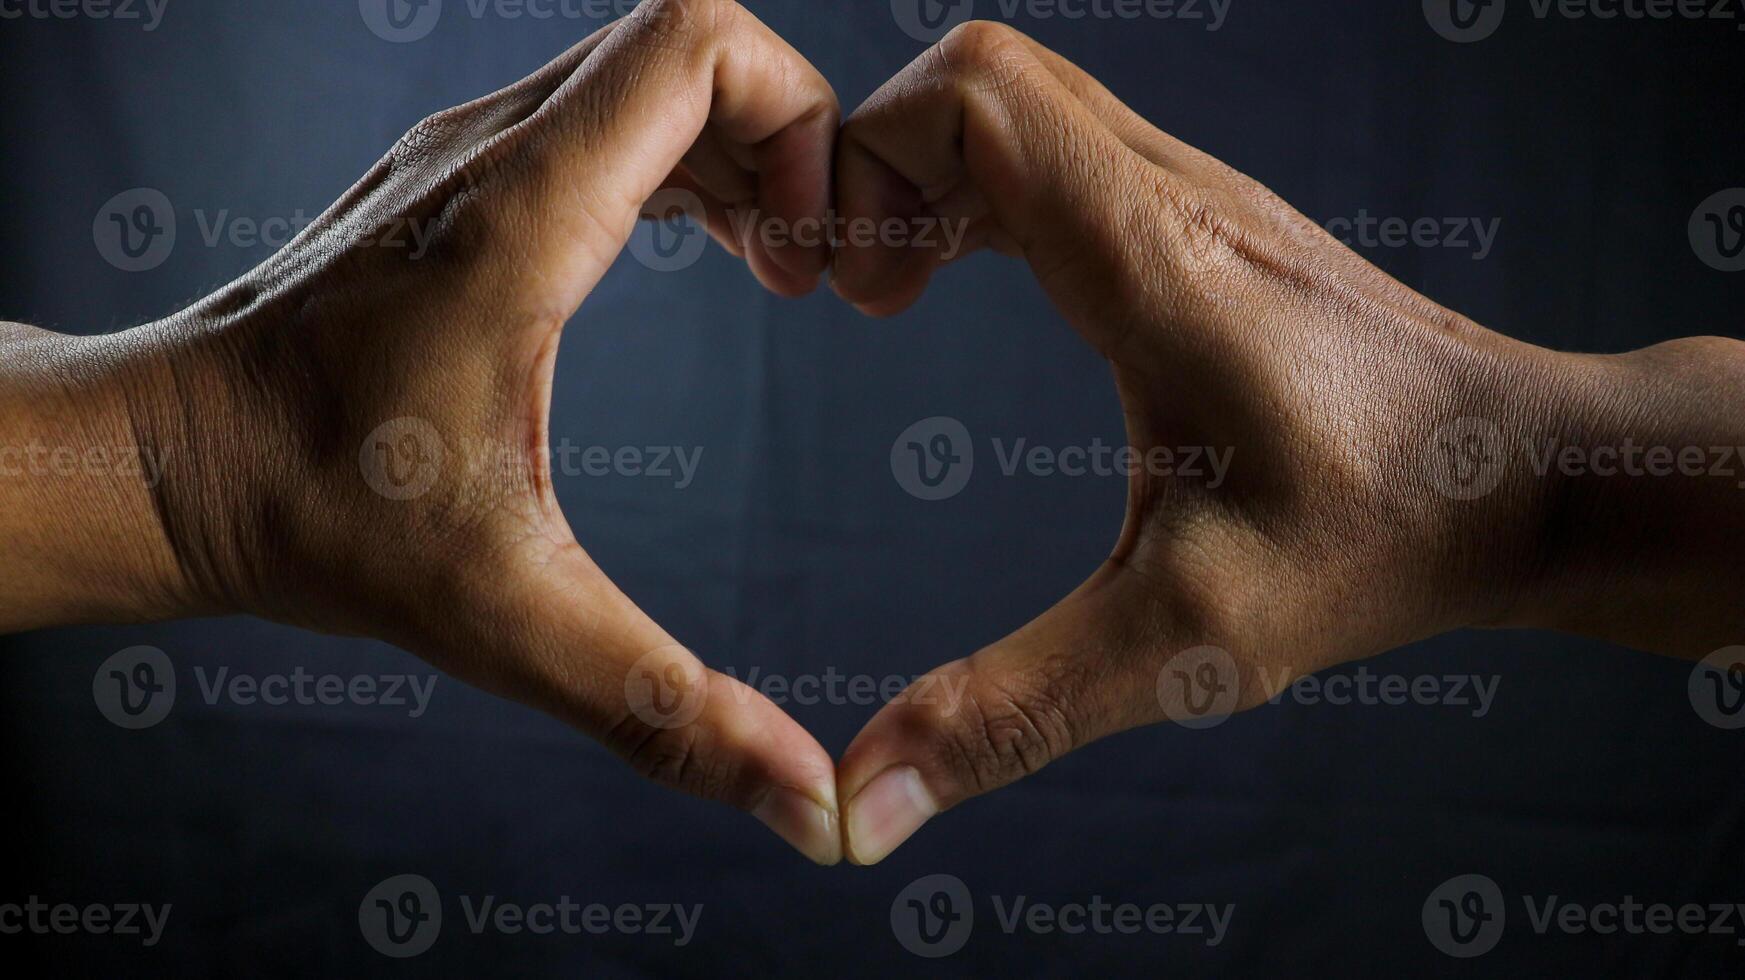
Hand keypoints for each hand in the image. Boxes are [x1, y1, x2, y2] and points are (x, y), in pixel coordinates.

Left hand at [4, 0, 845, 862]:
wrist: (164, 463)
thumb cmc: (314, 519)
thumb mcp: (506, 622)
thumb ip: (665, 709)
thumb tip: (809, 805)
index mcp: (522, 218)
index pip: (699, 46)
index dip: (802, 124)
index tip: (815, 259)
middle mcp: (493, 152)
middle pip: (692, 44)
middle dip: (793, 137)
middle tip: (819, 270)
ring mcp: (469, 155)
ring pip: (650, 72)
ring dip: (742, 149)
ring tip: (781, 269)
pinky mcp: (457, 181)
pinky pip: (608, 114)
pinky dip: (685, 161)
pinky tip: (709, 256)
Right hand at [828, 22, 1744, 863]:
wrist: (1533, 474)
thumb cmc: (1383, 538)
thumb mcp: (1187, 641)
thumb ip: (1014, 713)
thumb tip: (862, 809)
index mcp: (1155, 265)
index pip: (975, 102)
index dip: (868, 163)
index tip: (846, 294)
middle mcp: (1175, 199)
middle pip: (980, 77)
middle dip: (876, 161)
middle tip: (851, 294)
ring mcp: (1197, 198)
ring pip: (1020, 100)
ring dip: (925, 173)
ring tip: (886, 293)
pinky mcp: (1206, 223)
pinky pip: (1058, 147)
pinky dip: (977, 191)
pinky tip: (963, 283)